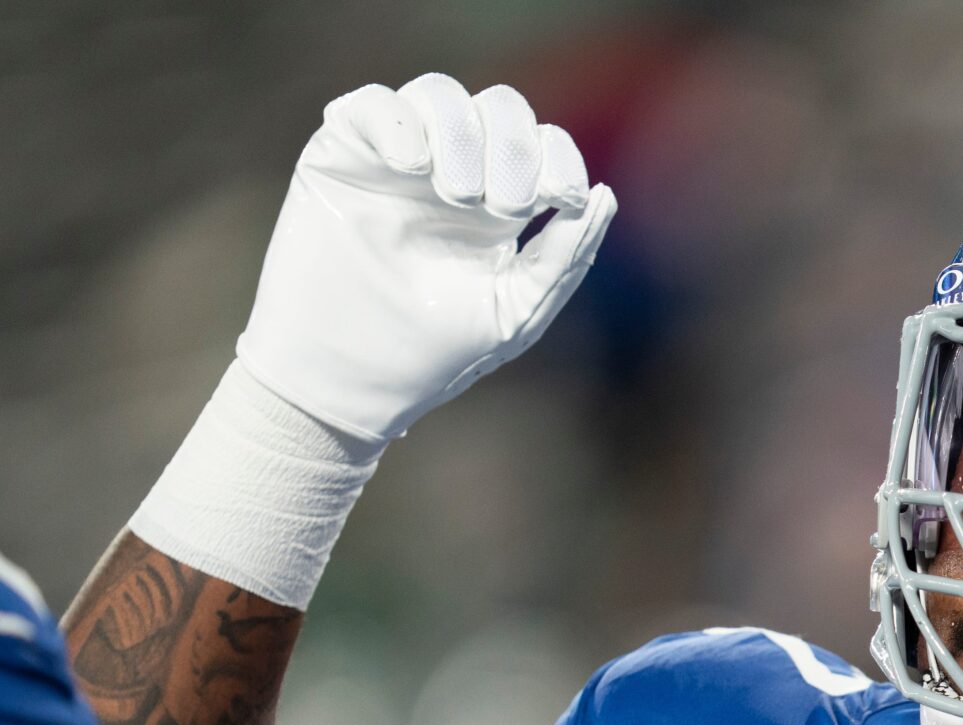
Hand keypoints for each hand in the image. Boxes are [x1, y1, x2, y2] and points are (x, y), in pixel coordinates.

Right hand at [236, 73, 614, 442]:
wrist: (346, 378)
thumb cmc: (432, 354)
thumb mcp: (516, 310)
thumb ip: (565, 255)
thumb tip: (605, 195)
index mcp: (501, 206)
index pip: (543, 145)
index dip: (559, 156)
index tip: (561, 196)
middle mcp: (452, 172)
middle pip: (500, 108)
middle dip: (515, 148)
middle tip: (502, 206)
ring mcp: (396, 160)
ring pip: (440, 94)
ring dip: (463, 136)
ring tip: (456, 195)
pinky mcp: (342, 156)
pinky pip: (373, 104)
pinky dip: (399, 124)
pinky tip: (409, 169)